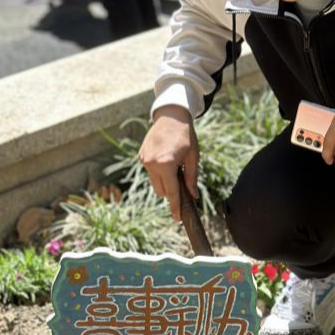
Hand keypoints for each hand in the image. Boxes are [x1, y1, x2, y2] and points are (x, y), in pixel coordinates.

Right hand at [138, 105, 197, 220]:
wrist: (171, 115)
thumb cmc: (186, 135)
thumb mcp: (193, 156)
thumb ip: (192, 177)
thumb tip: (193, 196)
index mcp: (166, 164)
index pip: (172, 192)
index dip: (175, 207)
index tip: (177, 219)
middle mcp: (152, 164)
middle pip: (161, 191)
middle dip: (171, 191)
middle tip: (182, 180)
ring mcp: (144, 160)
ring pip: (155, 183)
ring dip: (165, 181)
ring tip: (174, 165)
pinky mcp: (141, 156)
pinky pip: (150, 172)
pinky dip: (159, 171)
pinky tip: (166, 158)